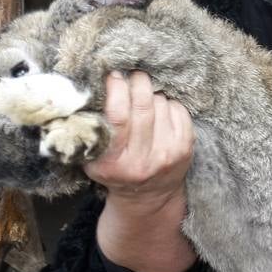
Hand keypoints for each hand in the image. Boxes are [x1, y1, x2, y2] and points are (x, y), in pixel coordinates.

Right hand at [83, 70, 193, 205]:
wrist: (148, 197)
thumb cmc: (115, 169)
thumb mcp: (93, 157)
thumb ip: (87, 129)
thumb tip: (86, 89)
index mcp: (114, 162)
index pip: (119, 116)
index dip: (117, 89)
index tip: (114, 75)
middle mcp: (143, 160)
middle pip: (143, 106)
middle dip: (138, 82)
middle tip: (133, 75)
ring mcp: (167, 154)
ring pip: (161, 104)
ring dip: (152, 95)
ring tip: (144, 101)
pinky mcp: (185, 148)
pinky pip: (178, 109)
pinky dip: (168, 103)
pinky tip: (160, 112)